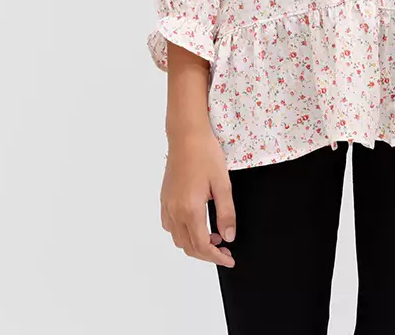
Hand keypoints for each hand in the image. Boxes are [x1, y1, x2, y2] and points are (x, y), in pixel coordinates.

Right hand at [160, 128, 236, 266]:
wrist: (186, 136)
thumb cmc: (206, 155)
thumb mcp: (222, 184)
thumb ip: (226, 213)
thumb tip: (228, 237)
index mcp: (190, 210)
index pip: (202, 246)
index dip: (217, 257)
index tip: (230, 259)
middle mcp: (175, 212)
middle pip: (189, 247)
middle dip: (208, 254)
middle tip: (225, 250)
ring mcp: (167, 205)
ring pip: (178, 239)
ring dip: (194, 244)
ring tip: (213, 236)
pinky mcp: (164, 199)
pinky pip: (170, 226)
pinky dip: (183, 233)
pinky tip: (196, 223)